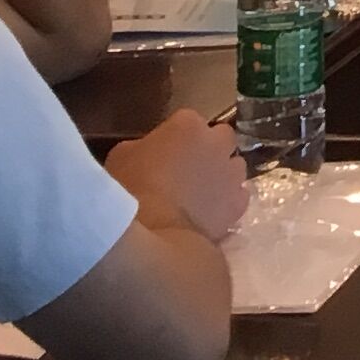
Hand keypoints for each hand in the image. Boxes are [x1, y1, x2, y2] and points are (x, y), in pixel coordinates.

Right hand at [107, 111, 246, 241]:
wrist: (154, 236)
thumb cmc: (130, 192)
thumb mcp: (121, 157)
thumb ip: (141, 146)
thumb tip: (148, 153)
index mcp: (187, 124)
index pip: (186, 123)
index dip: (175, 140)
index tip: (163, 156)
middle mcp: (216, 142)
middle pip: (220, 138)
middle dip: (209, 150)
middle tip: (188, 171)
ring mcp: (231, 172)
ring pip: (234, 166)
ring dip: (222, 175)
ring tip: (201, 195)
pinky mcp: (238, 202)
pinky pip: (239, 195)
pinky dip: (228, 202)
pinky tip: (211, 214)